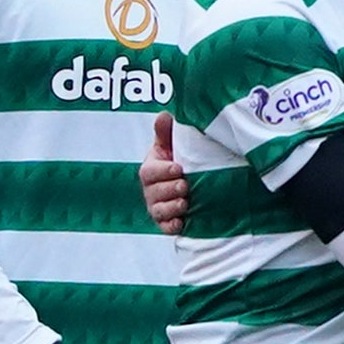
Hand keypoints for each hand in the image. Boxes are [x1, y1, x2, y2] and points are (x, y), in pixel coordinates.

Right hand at [141, 111, 187, 234]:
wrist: (194, 182)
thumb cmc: (179, 159)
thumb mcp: (172, 144)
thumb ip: (166, 132)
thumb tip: (163, 115)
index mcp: (151, 169)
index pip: (149, 172)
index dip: (162, 171)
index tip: (178, 168)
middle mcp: (151, 190)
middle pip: (153, 193)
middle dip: (169, 190)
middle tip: (184, 186)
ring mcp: (157, 207)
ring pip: (158, 211)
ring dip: (171, 207)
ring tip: (185, 203)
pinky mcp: (166, 222)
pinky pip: (164, 227)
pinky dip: (171, 226)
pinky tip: (181, 222)